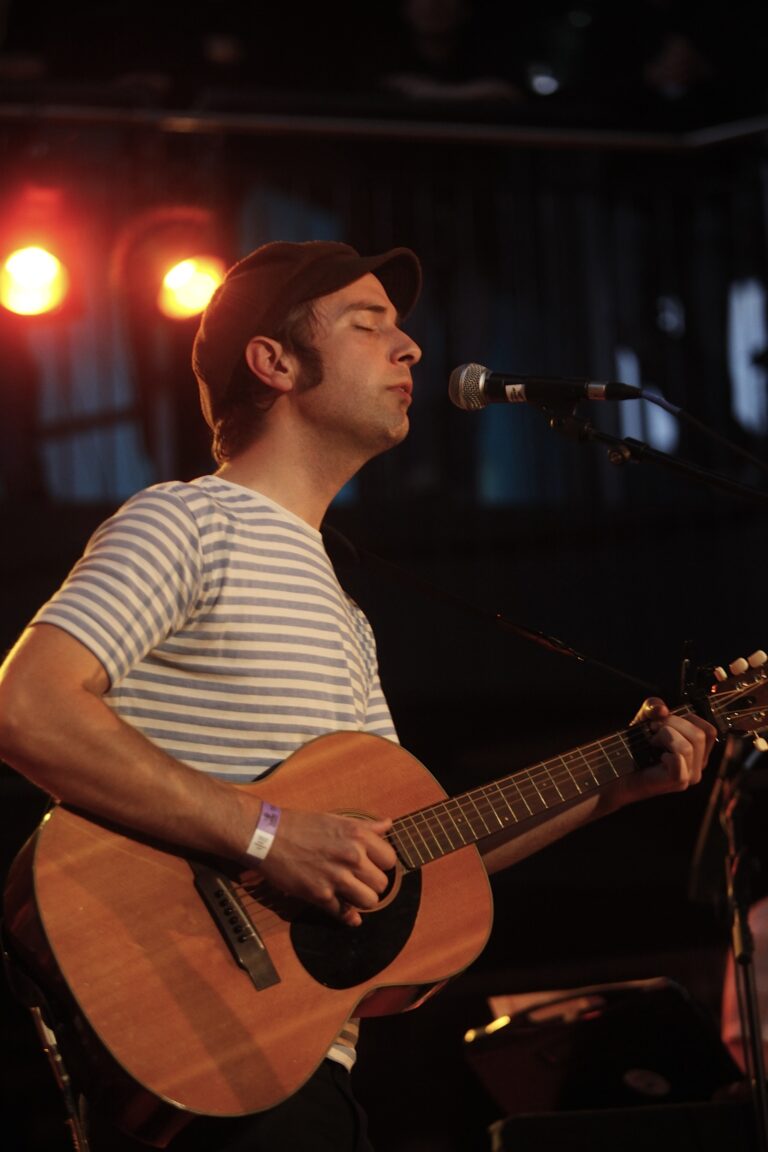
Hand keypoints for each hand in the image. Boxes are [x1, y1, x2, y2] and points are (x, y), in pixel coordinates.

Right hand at [252, 808, 396, 927]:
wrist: (268, 836)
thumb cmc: (301, 825)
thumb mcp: (336, 819)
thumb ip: (365, 826)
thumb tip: (387, 824)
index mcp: (358, 836)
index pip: (390, 860)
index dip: (381, 864)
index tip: (371, 865)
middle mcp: (352, 857)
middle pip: (382, 884)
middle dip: (371, 884)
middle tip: (359, 880)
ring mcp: (337, 878)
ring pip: (370, 902)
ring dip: (361, 900)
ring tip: (350, 893)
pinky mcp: (320, 895)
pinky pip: (344, 914)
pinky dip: (347, 916)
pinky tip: (347, 913)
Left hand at [624, 696, 716, 801]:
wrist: (623, 769)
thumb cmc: (638, 745)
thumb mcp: (646, 718)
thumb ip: (654, 706)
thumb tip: (662, 709)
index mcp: (700, 750)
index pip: (709, 730)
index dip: (688, 718)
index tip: (667, 719)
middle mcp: (700, 764)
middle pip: (699, 735)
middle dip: (673, 724)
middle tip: (654, 728)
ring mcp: (691, 776)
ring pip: (687, 747)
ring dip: (665, 737)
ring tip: (652, 741)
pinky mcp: (679, 782)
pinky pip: (678, 760)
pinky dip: (665, 753)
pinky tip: (658, 757)